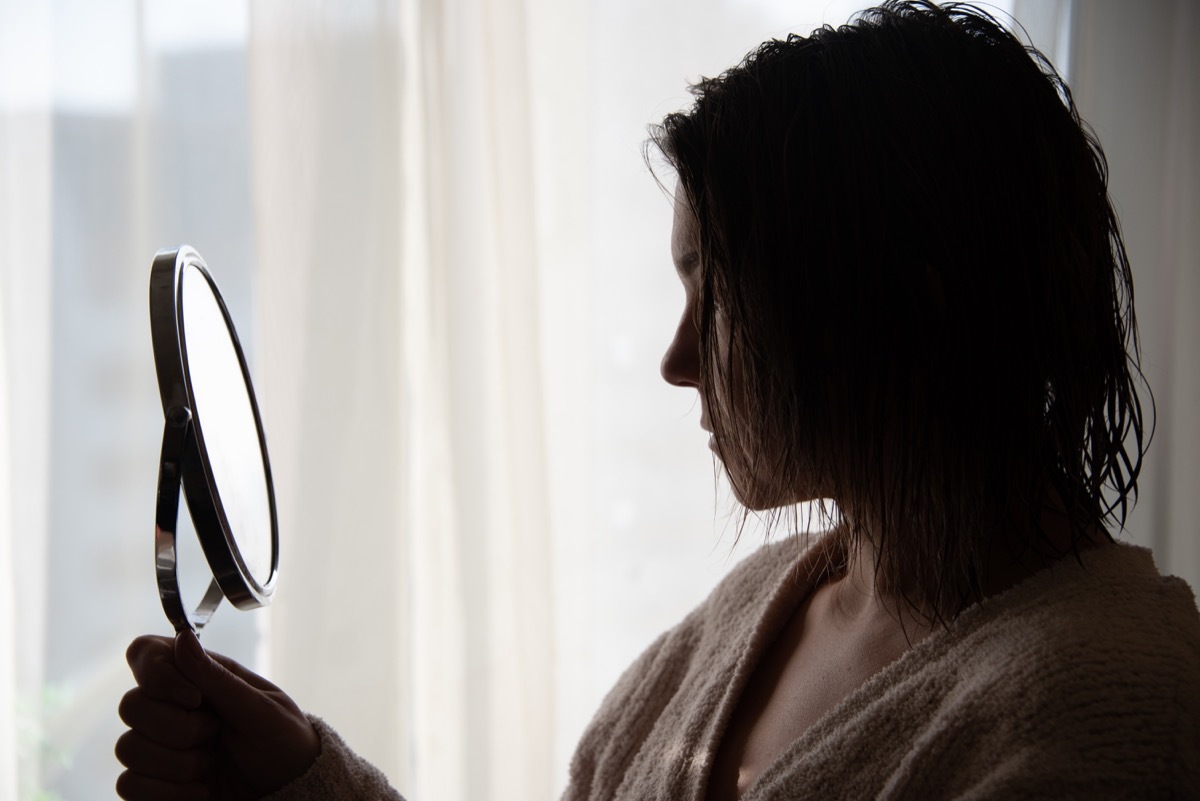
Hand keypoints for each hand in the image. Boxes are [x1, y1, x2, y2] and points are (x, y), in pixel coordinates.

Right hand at [116, 631, 320, 800]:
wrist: (291, 789)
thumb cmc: (283, 740)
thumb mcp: (260, 709)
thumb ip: (217, 678)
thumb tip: (182, 637)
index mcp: (198, 678)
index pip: (145, 653)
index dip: (156, 674)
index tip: (194, 698)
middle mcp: (171, 707)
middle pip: (130, 705)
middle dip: (177, 728)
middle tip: (215, 734)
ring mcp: (159, 746)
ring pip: (127, 748)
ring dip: (177, 764)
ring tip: (210, 766)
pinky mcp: (154, 783)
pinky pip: (129, 786)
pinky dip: (166, 793)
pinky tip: (200, 792)